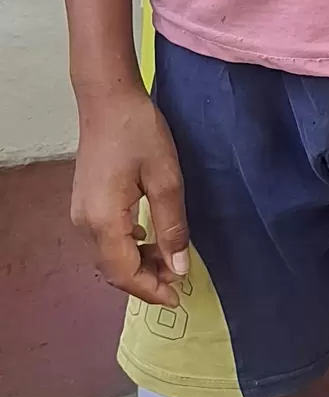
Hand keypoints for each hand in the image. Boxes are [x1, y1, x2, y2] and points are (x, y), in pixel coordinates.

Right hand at [71, 82, 189, 305]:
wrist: (107, 99)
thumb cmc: (139, 133)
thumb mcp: (166, 179)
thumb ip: (172, 227)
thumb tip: (179, 268)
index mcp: (104, 221)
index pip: (125, 273)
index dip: (151, 290)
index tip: (178, 297)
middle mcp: (85, 223)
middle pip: (112, 270)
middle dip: (145, 280)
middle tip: (178, 278)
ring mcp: (81, 213)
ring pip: (107, 256)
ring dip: (137, 263)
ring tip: (169, 258)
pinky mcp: (84, 203)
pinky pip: (104, 239)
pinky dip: (127, 247)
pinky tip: (148, 236)